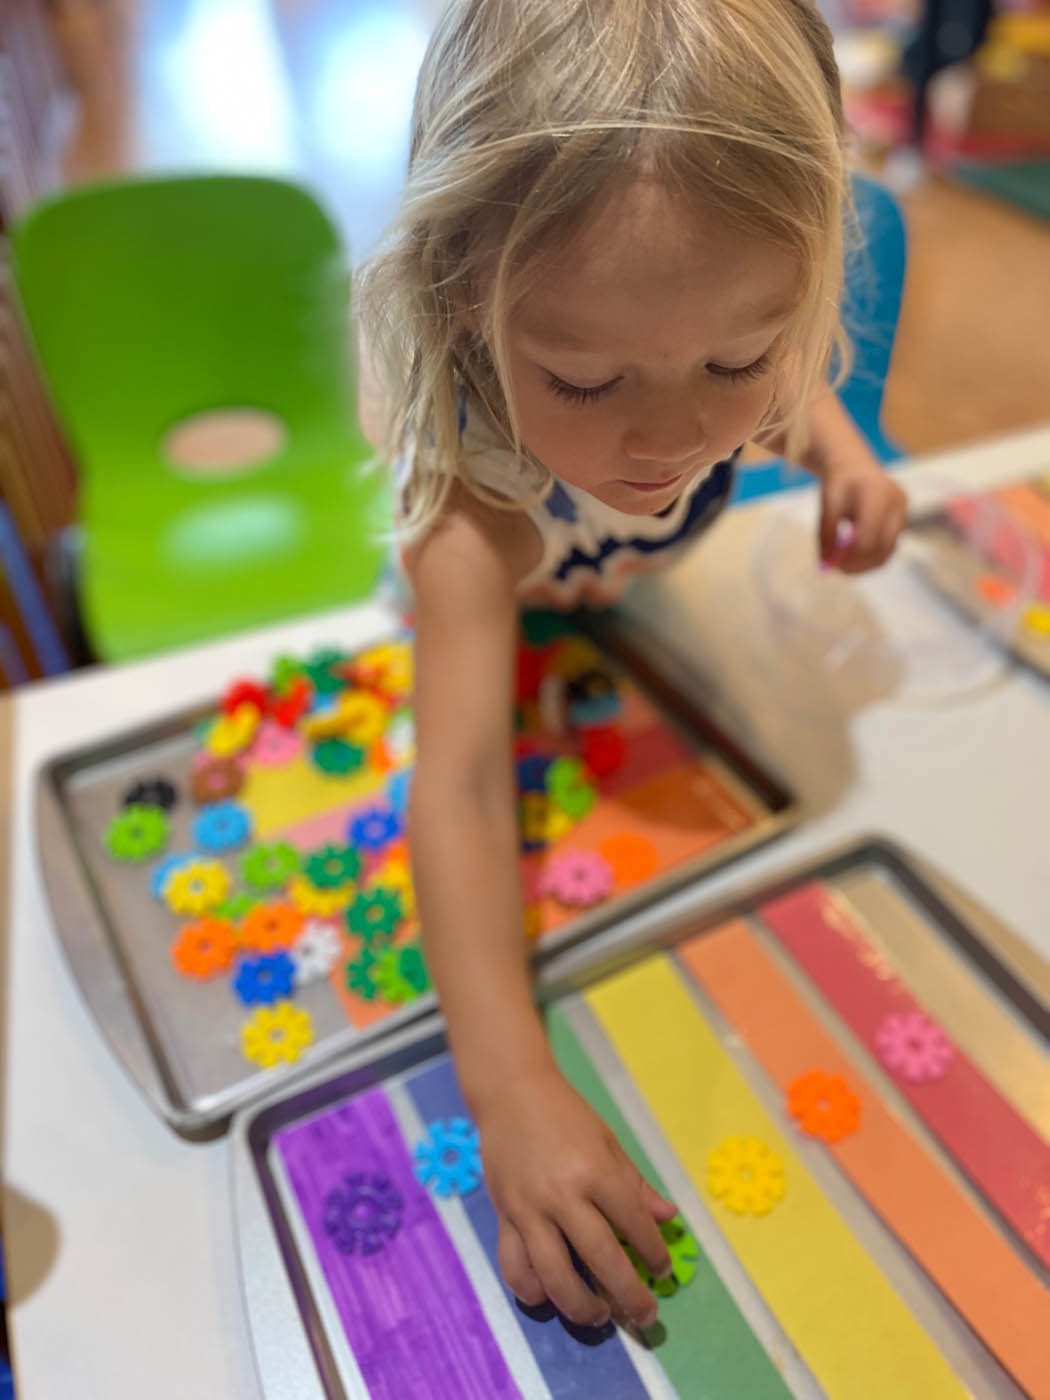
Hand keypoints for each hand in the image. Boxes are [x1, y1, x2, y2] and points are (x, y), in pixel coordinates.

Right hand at [477, 1066, 677, 1328]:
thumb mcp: (607, 1142)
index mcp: (594, 1170)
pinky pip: (514, 1265)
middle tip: (644, 1316)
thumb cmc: (565, 1115)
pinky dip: (530, 1288)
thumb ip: (635, 1185)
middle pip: (600, 1258)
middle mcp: (562, 1195)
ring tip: (597, 1315)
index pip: (632, 1224)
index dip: (653, 1253)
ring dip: (579, 1305)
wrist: (511, 1093)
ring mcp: (528, 1209)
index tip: (662, 1271)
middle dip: (628, 1294)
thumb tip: (669, 1218)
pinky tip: (547, 1296)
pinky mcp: (504, 1216)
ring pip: (554, 1274)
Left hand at [819, 455, 907, 573]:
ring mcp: (903, 512)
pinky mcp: (902, 521)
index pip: (868, 537)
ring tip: (845, 565)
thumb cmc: (839, 483)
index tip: (834, 565)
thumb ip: (827, 533)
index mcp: (877, 494)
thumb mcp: (827, 504)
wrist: (855, 466)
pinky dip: (873, 558)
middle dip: (860, 564)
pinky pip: (889, 547)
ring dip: (867, 564)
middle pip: (882, 547)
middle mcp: (896, 503)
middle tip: (839, 570)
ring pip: (888, 551)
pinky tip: (856, 559)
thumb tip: (826, 564)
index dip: (851, 556)